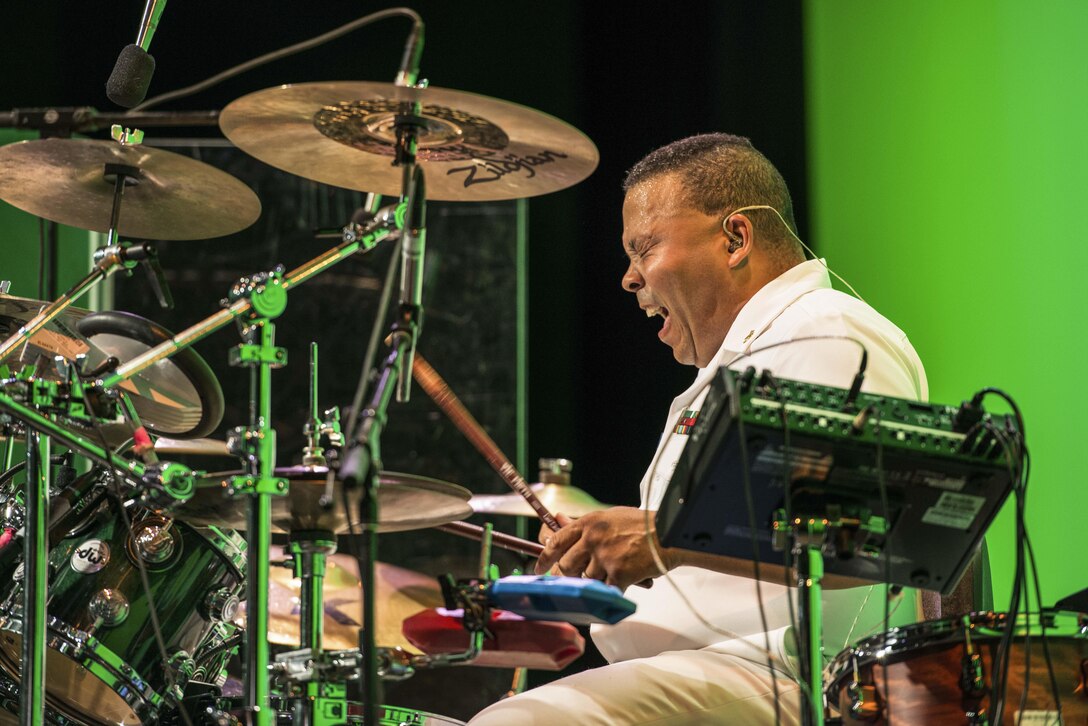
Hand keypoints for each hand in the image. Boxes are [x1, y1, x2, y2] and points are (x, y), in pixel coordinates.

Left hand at [534, 507, 672, 589]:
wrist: (668, 533)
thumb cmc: (641, 524)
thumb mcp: (609, 517)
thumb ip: (585, 525)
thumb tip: (558, 521)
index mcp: (589, 522)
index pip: (556, 541)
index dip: (544, 558)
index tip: (539, 568)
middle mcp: (593, 539)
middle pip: (567, 565)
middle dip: (570, 575)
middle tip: (578, 578)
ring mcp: (605, 557)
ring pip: (587, 580)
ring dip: (597, 581)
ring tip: (612, 572)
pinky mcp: (619, 574)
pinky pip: (606, 590)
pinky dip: (612, 590)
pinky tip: (623, 582)